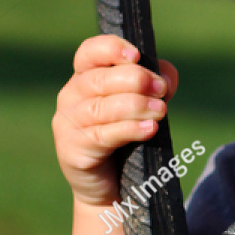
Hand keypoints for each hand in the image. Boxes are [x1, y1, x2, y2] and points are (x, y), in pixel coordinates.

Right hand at [52, 35, 178, 207]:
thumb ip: (156, 84)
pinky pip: (102, 135)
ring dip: (135, 106)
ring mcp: (67, 123)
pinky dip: (129, 130)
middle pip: (99, 80)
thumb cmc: (126, 138)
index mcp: (85, 78)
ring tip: (161, 111)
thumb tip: (167, 74)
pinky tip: (150, 128)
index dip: (111, 49)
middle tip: (161, 89)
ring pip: (101, 108)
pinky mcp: (72, 149)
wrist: (111, 185)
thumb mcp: (143, 106)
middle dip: (135, 80)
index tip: (136, 55)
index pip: (89, 53)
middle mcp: (71, 96)